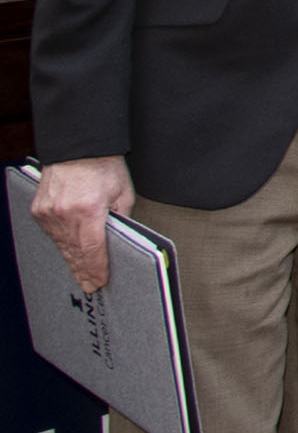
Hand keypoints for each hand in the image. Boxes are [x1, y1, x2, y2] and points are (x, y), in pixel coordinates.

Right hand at [32, 157, 134, 293]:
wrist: (77, 147)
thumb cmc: (103, 165)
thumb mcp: (123, 192)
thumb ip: (122, 218)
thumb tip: (121, 239)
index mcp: (89, 211)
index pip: (93, 250)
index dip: (97, 269)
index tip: (99, 282)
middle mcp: (65, 214)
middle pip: (75, 252)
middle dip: (83, 271)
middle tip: (89, 286)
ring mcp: (49, 212)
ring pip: (62, 245)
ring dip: (72, 260)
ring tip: (80, 275)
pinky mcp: (39, 209)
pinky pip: (52, 234)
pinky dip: (61, 243)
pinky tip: (68, 254)